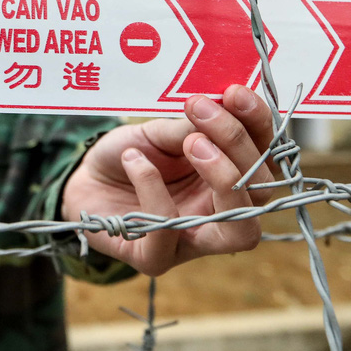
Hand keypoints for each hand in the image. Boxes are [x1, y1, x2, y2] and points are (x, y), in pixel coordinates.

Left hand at [61, 84, 275, 275]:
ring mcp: (193, 241)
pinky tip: (134, 160)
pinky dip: (152, 189)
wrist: (83, 179)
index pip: (267, 157)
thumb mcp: (160, 132)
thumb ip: (193, 125)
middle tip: (202, 112)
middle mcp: (223, 213)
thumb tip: (226, 103)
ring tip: (191, 141)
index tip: (235, 92)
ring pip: (240, 231)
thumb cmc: (129, 155)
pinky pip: (167, 229)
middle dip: (239, 147)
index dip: (259, 124)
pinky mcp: (155, 258)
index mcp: (232, 177)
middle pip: (261, 193)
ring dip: (223, 178)